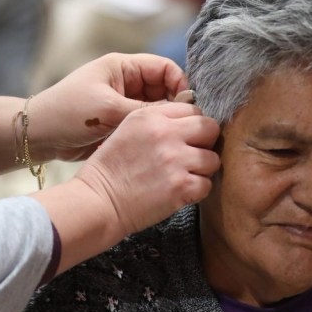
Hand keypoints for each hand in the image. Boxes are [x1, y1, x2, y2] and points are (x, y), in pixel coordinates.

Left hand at [29, 53, 190, 161]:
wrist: (39, 136)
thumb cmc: (68, 113)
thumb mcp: (108, 109)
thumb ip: (145, 110)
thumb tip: (179, 113)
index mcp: (123, 67)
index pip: (165, 68)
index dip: (180, 84)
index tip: (187, 107)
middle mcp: (127, 83)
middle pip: (165, 89)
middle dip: (175, 105)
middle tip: (183, 127)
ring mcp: (124, 103)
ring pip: (157, 109)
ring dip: (164, 122)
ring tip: (173, 138)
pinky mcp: (120, 123)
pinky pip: (145, 125)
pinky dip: (153, 133)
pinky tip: (159, 146)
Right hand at [71, 101, 220, 235]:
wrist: (98, 201)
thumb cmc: (110, 168)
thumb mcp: (128, 129)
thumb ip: (158, 121)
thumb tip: (188, 123)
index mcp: (151, 116)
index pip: (193, 110)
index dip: (192, 126)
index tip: (185, 139)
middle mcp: (166, 133)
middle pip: (210, 128)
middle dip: (205, 142)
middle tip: (191, 156)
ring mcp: (176, 160)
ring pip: (212, 159)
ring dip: (202, 170)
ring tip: (184, 176)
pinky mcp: (181, 186)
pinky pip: (207, 184)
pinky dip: (196, 191)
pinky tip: (180, 192)